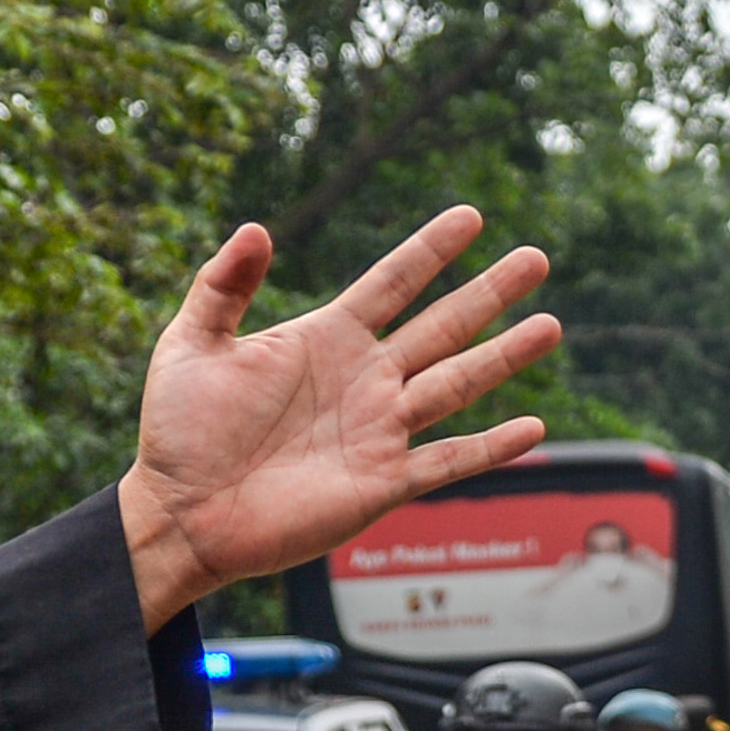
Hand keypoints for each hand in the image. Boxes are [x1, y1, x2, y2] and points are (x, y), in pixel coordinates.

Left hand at [117, 208, 560, 628]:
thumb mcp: (190, 344)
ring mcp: (380, 431)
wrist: (183, 513)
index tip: (472, 217)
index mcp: (325, 339)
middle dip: (490, 293)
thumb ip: (222, 286)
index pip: (391, 283)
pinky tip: (532, 428)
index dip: (431, 250)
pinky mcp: (385, 483)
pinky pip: (450, 460)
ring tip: (550, 325)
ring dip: (506, 356)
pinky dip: (492, 447)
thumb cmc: (179, 431)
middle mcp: (364, 380)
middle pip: (443, 326)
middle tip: (536, 259)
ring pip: (458, 384)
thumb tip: (256, 229)